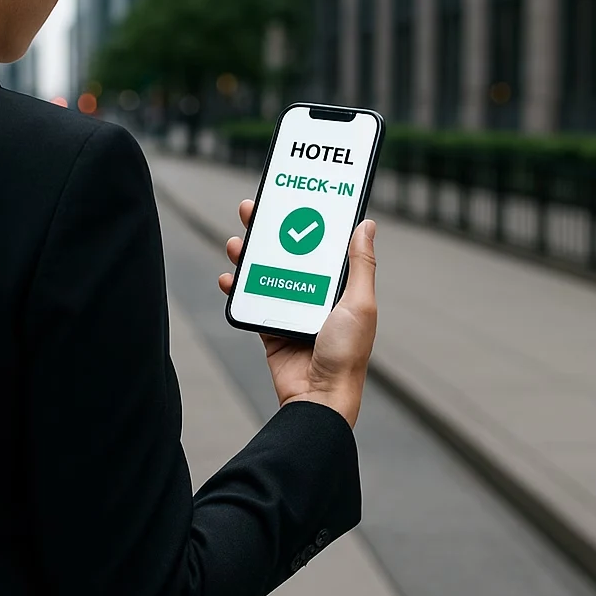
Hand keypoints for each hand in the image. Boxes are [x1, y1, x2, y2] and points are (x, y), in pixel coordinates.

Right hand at [218, 201, 377, 428]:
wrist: (319, 397)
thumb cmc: (347, 353)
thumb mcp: (359, 303)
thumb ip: (361, 264)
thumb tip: (367, 224)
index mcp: (339, 287)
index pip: (319, 244)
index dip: (303, 220)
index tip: (289, 199)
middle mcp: (314, 295)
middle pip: (286, 254)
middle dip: (267, 230)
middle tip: (251, 210)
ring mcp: (290, 312)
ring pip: (264, 274)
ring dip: (247, 255)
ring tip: (235, 242)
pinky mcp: (270, 329)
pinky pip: (249, 303)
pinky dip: (236, 289)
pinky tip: (228, 277)